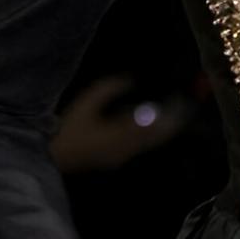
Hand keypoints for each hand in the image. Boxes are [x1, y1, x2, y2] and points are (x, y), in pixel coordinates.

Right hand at [51, 74, 190, 171]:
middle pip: (156, 136)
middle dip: (172, 122)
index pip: (154, 123)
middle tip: (186, 108)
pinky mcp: (115, 159)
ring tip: (176, 115)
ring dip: (163, 129)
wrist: (53, 155)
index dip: (170, 112)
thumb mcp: (88, 102)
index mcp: (120, 134)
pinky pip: (141, 146)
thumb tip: (131, 79)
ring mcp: (121, 156)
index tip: (181, 99)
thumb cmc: (70, 127)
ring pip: (150, 143)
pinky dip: (151, 136)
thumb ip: (110, 88)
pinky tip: (153, 126)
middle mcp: (125, 148)